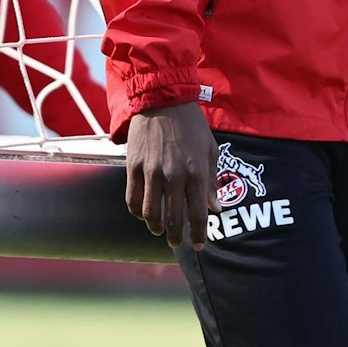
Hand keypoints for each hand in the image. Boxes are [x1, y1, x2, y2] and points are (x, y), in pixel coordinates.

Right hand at [125, 102, 219, 249]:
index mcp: (196, 173)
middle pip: (172, 220)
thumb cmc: (191, 126)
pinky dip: (136, 211)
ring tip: (158, 229)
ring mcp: (151, 172)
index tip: (198, 245)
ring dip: (154, 227)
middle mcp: (174, 176)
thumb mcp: (210, 151)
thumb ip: (211, 182)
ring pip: (150, 214)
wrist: (163, 100)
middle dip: (175, 237)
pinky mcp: (134, 166)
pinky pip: (132, 199)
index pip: (197, 215)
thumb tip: (215, 209)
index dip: (198, 235)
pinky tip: (142, 214)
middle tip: (176, 242)